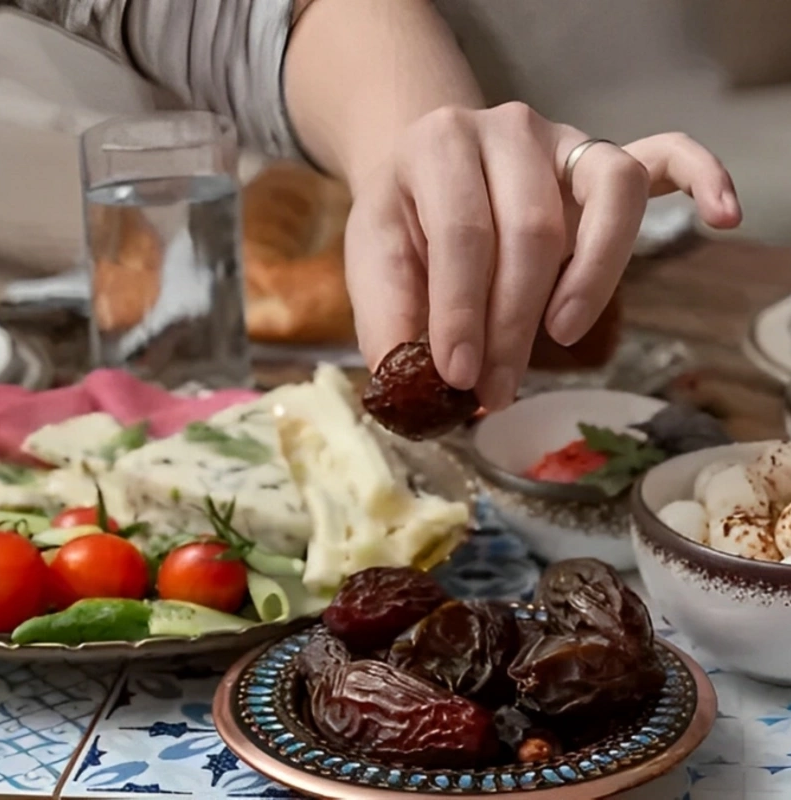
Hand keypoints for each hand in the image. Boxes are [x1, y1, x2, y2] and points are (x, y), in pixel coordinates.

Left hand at [344, 102, 740, 409]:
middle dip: (513, 322)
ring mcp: (564, 139)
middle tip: (495, 390)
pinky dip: (701, 179)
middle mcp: (507, 129)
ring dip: (591, 278)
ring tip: (562, 336)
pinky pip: (666, 157)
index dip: (460, 311)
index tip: (457, 375)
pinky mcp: (604, 158)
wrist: (425, 167)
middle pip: (531, 228)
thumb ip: (388, 312)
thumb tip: (407, 381)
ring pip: (606, 198)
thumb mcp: (375, 257)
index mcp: (438, 145)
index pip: (461, 233)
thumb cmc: (406, 219)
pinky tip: (720, 218)